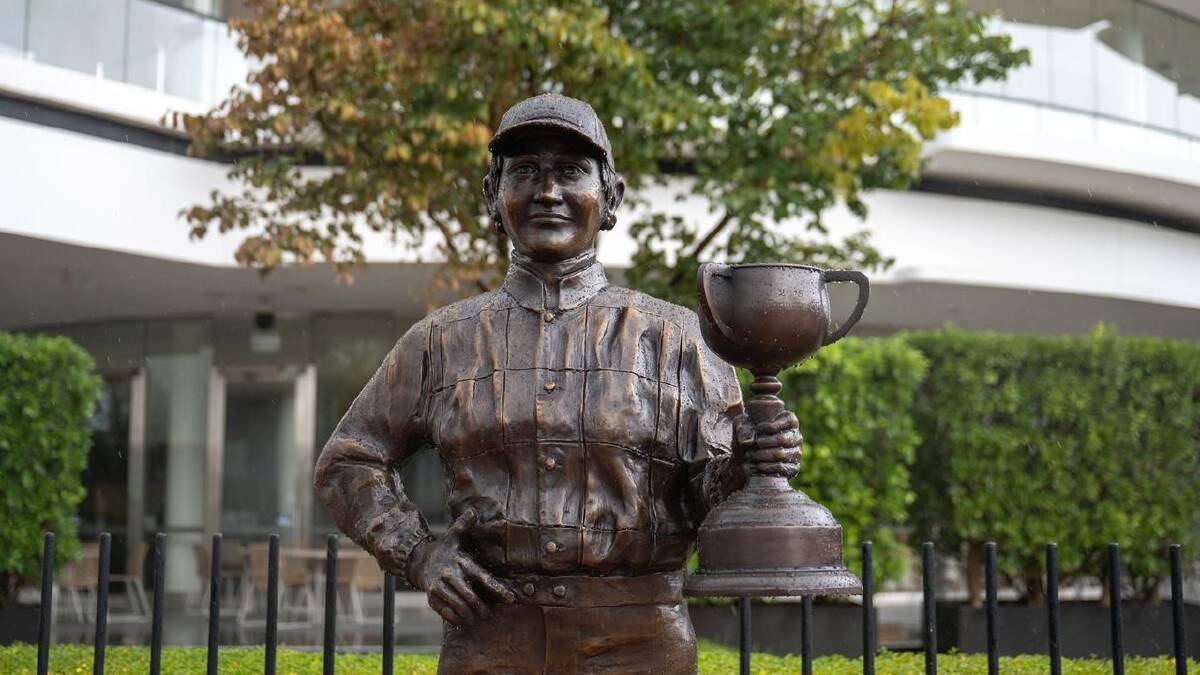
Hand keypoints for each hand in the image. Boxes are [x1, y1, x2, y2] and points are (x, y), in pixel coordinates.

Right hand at [407, 509, 514, 626]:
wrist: (418, 561)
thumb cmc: (444, 550)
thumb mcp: (453, 536)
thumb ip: (464, 525)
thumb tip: (472, 511)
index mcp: (460, 561)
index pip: (483, 577)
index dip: (498, 589)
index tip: (511, 598)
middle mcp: (449, 575)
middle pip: (470, 596)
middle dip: (482, 608)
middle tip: (488, 613)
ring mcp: (439, 587)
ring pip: (459, 607)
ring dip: (470, 615)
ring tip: (476, 618)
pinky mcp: (431, 597)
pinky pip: (446, 613)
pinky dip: (456, 618)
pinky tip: (462, 620)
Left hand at [734, 411, 801, 477]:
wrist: (745, 457)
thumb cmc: (747, 436)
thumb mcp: (742, 425)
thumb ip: (743, 428)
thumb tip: (748, 441)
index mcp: (789, 421)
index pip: (789, 420)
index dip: (772, 425)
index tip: (757, 429)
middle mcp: (796, 436)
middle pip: (782, 439)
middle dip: (763, 443)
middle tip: (751, 445)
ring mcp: (796, 452)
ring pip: (781, 454)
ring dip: (762, 455)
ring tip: (749, 455)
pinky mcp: (794, 467)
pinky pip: (782, 468)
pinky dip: (767, 467)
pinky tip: (757, 466)